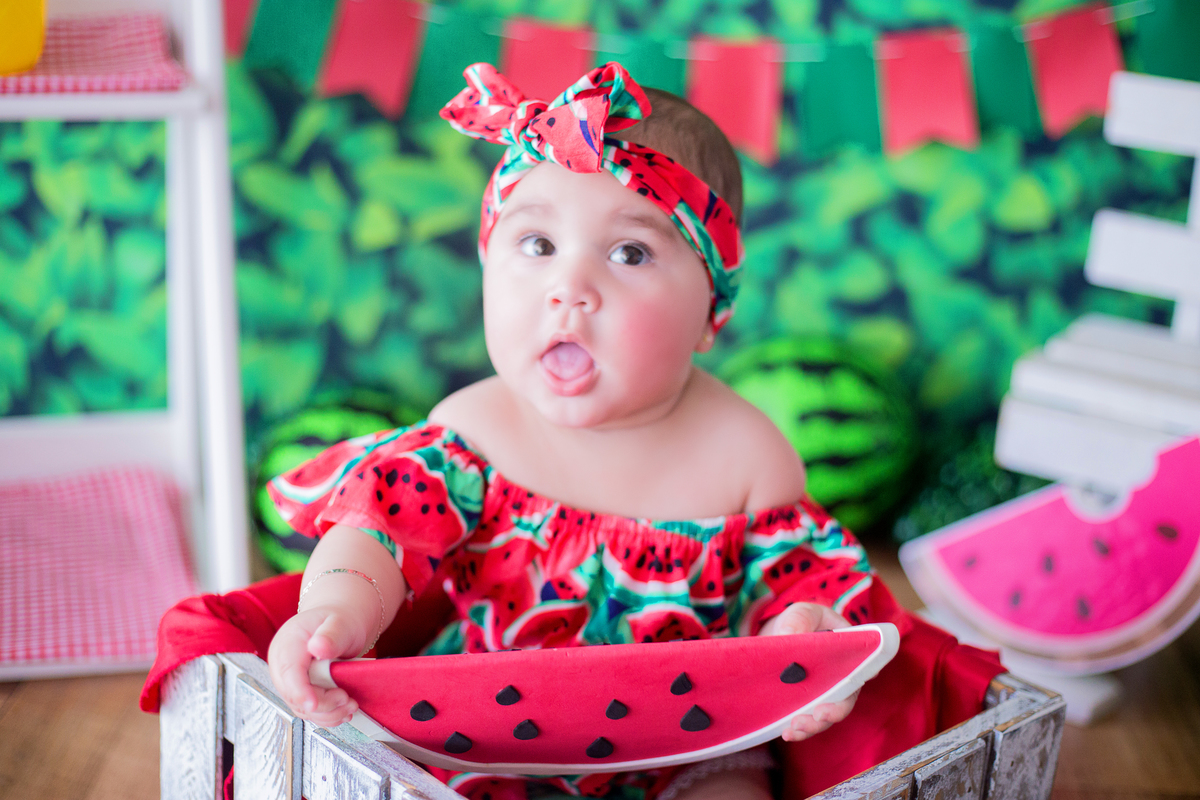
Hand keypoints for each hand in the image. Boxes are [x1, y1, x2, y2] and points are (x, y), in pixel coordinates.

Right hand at [267, 606, 364, 726]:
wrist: (339, 627)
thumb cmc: (340, 622)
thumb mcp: (340, 624)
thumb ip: (331, 635)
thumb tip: (318, 646)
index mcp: (287, 643)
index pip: (288, 672)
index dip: (299, 691)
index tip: (313, 704)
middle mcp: (282, 663)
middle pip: (293, 694)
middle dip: (322, 704)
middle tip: (347, 699)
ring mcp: (288, 679)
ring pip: (301, 707)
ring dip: (327, 713)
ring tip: (350, 704)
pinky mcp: (298, 691)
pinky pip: (308, 710)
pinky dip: (326, 715)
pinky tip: (343, 710)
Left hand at [759, 602, 858, 742]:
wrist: (783, 633)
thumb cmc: (802, 620)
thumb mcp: (802, 612)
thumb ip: (799, 620)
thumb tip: (788, 636)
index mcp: (850, 655)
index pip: (857, 675)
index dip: (849, 692)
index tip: (830, 704)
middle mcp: (842, 679)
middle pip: (843, 702)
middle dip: (828, 715)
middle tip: (812, 718)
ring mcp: (824, 693)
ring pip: (824, 715)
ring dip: (811, 726)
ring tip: (792, 730)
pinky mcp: (806, 702)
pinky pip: (807, 718)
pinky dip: (798, 728)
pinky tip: (786, 732)